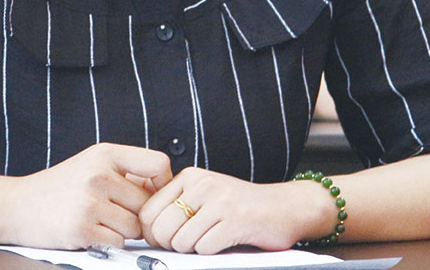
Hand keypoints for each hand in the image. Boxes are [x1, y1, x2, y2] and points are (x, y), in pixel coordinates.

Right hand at [7, 143, 171, 248]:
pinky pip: (118, 243)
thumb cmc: (60, 187)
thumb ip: (126, 171)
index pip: (159, 164)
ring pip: (135, 227)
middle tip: (113, 212)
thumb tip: (166, 187)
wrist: (17, 205)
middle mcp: (99, 174)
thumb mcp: (92, 164)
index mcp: (105, 153)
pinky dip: (108, 243)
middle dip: (135, 213)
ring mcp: (90, 202)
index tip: (152, 193)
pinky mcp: (82, 229)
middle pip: (147, 203)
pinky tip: (89, 231)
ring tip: (98, 219)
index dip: (162, 183)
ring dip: (122, 230)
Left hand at [139, 167, 331, 253]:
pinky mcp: (235, 220)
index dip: (150, 233)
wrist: (283, 207)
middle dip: (169, 245)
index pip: (148, 210)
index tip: (162, 240)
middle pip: (161, 227)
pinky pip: (205, 248)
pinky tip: (223, 241)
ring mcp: (219, 201)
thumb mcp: (204, 194)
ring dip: (192, 249)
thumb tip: (145, 228)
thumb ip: (177, 204)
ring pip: (181, 241)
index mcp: (189, 177)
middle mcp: (202, 184)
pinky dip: (211, 252)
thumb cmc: (240, 206)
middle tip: (186, 244)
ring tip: (208, 239)